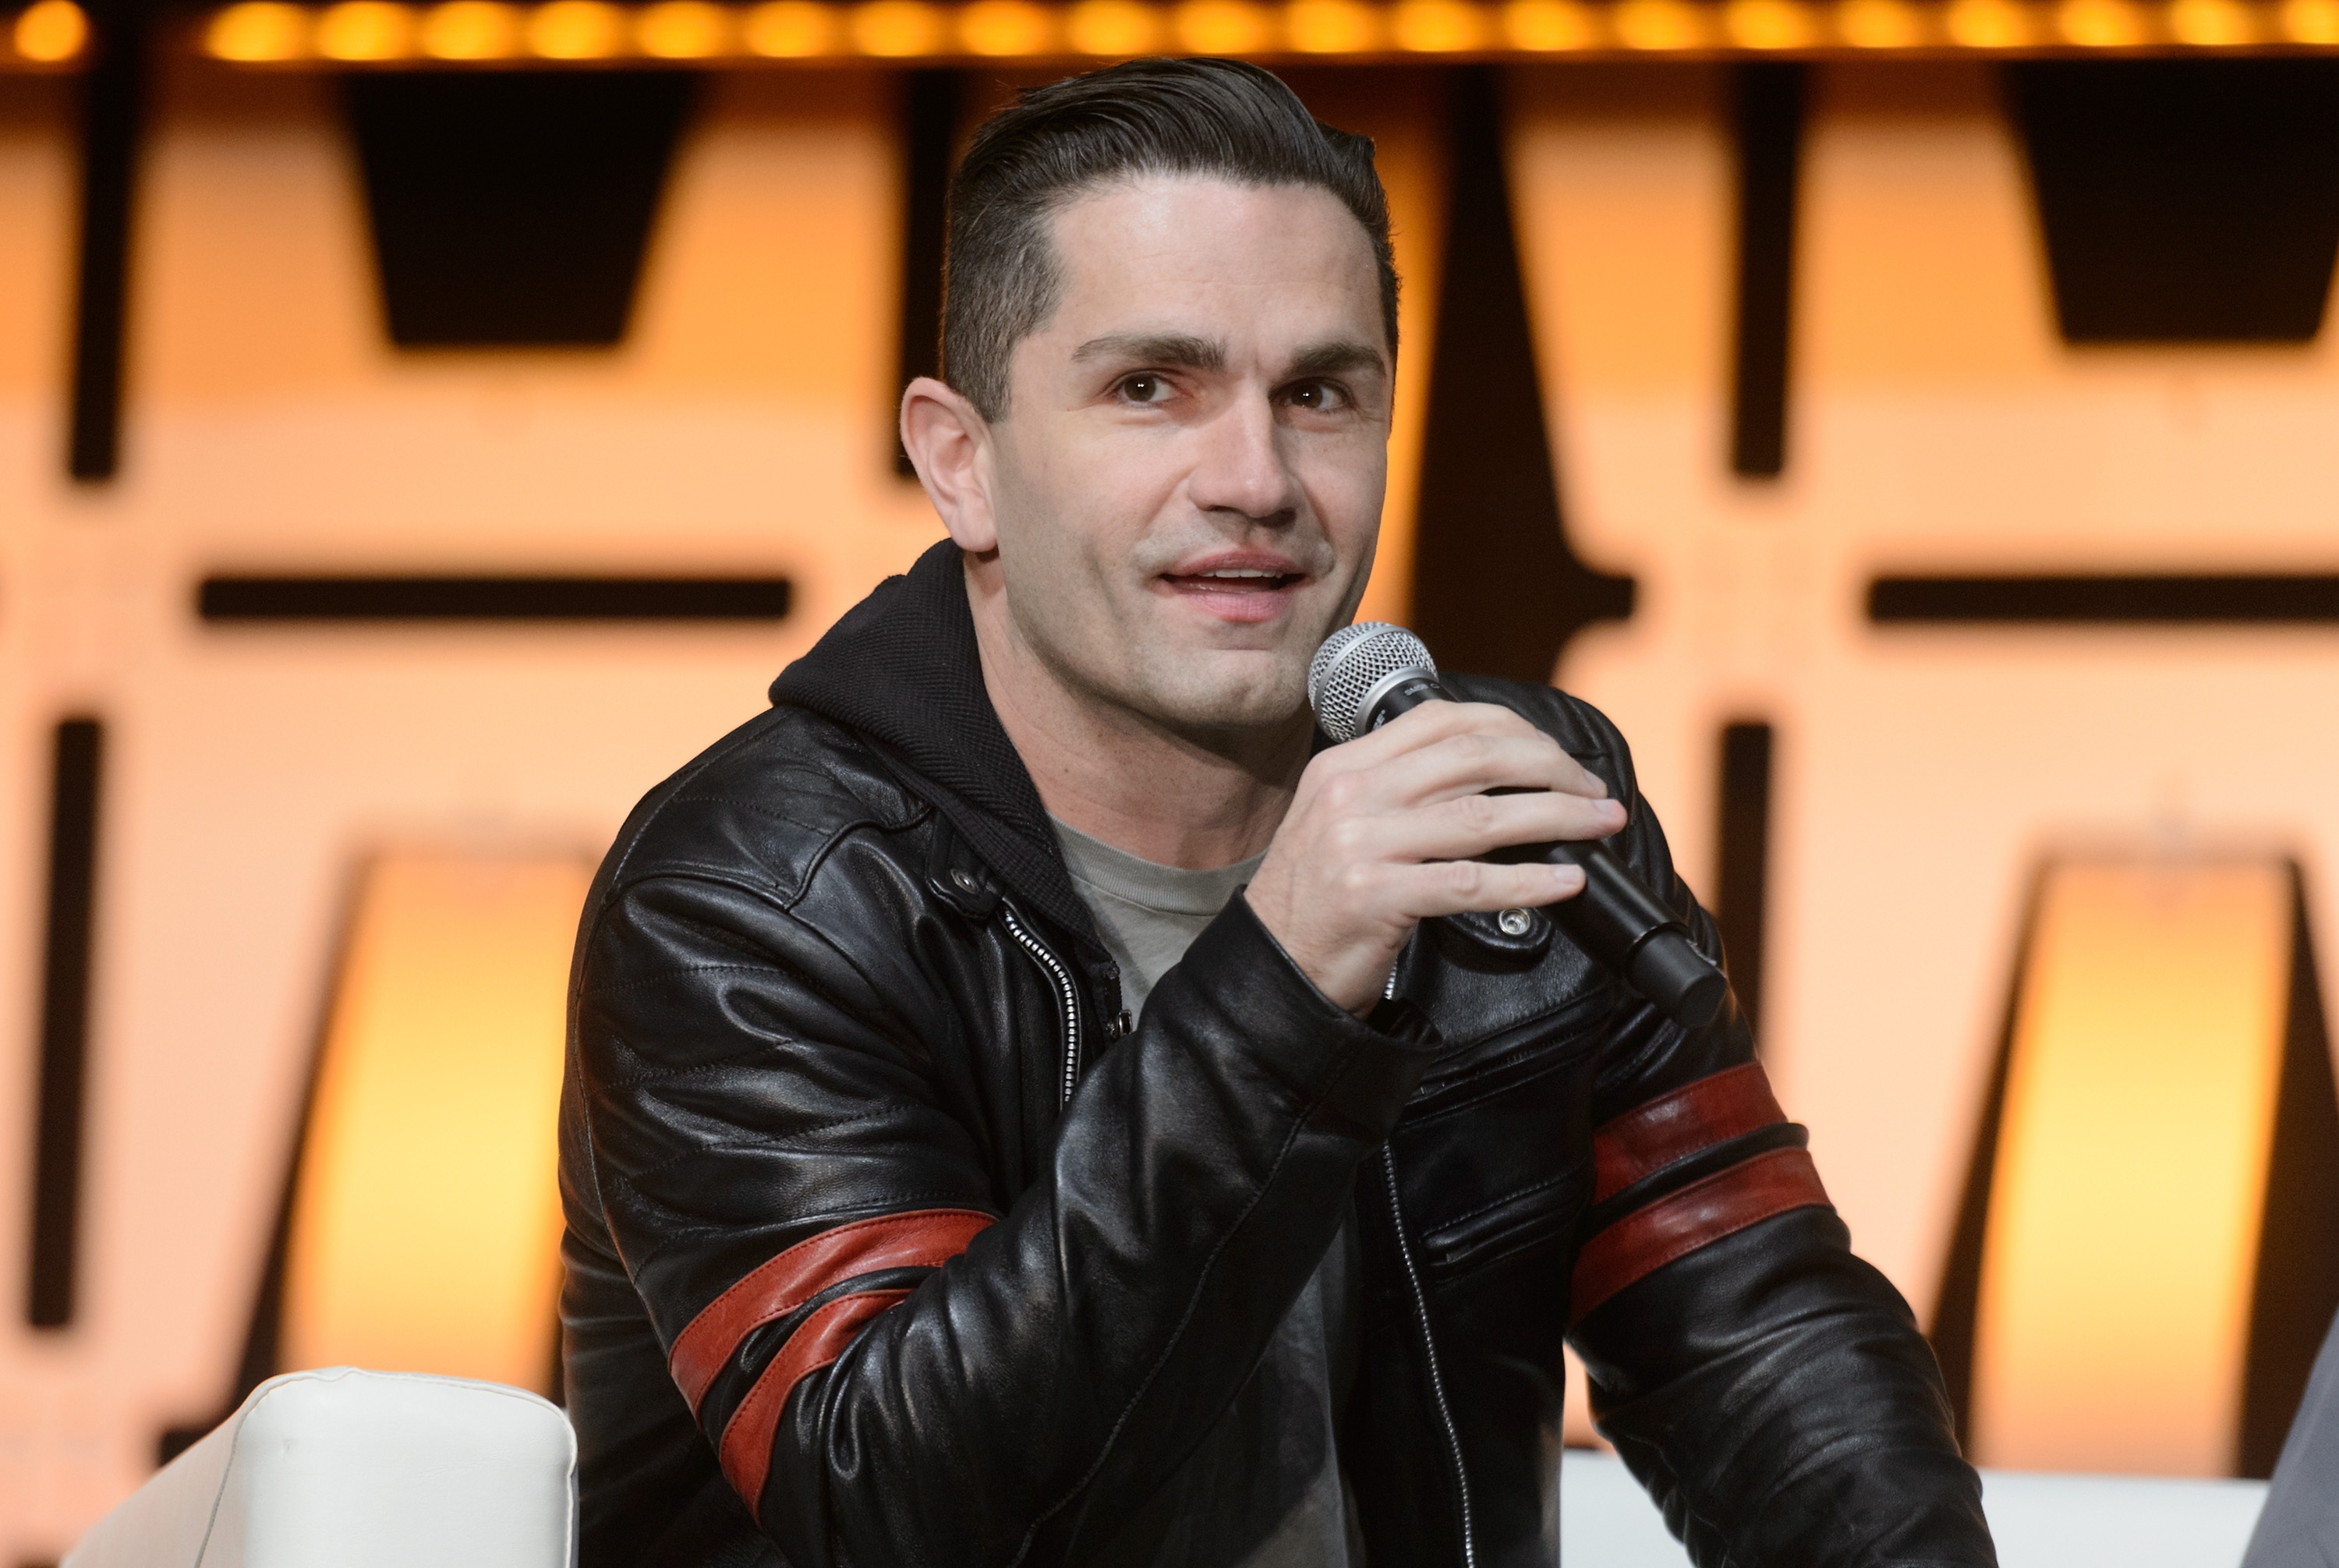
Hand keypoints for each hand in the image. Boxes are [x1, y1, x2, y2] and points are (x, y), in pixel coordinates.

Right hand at [1245, 701, 1622, 1015]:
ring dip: (1557, 816)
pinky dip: (1529, 882)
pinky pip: (1471, 883)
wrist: (1271, 967)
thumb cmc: (1316, 900)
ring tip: (1599, 823)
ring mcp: (1360, 843)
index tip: (1556, 753)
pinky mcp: (1375, 896)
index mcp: (1345, 764)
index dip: (1514, 729)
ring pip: (1483, 815)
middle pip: (1474, 756)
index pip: (1442, 719)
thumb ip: (1399, 789)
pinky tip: (1565, 882)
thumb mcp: (1341, 821)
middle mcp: (1351, 794)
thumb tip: (1498, 778)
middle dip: (1551, 767)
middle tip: (1593, 790)